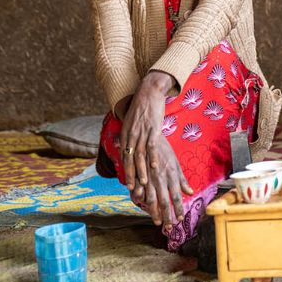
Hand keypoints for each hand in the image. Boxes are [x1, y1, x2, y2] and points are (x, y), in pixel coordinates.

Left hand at [119, 71, 176, 191]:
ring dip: (142, 171)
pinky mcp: (153, 128)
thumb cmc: (141, 107)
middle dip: (132, 176)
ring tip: (145, 184)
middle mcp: (131, 135)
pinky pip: (152, 145)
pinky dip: (154, 157)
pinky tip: (157, 167)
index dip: (127, 172)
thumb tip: (124, 147)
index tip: (129, 186)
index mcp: (125, 135)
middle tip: (134, 190)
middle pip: (130, 160)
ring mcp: (142, 132)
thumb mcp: (130, 122)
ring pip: (140, 155)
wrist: (148, 91)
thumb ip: (128, 136)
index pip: (124, 157)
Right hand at [137, 135, 193, 229]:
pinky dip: (139, 199)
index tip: (180, 219)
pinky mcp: (138, 174)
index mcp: (171, 175)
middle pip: (164, 200)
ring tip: (157, 222)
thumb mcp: (176, 164)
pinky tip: (141, 206)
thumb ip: (182, 179)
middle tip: (169, 227)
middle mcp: (160, 178)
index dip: (178, 208)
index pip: (176, 196)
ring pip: (151, 198)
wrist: (150, 135)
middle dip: (167, 215)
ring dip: (154, 212)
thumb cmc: (164, 151)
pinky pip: (138, 189)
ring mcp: (149, 177)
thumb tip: (190, 192)